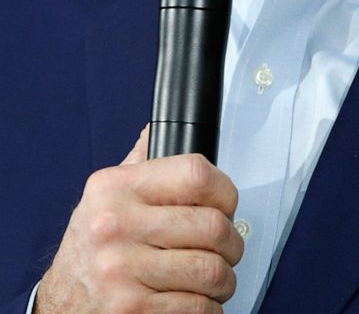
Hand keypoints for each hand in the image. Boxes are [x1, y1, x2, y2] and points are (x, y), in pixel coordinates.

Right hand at [36, 126, 243, 313]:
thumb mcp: (108, 194)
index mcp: (116, 188)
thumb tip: (158, 128)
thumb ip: (140, 161)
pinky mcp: (129, 310)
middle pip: (212, 226)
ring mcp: (121, 271)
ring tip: (217, 278)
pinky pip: (195, 307)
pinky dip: (209, 308)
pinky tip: (200, 301)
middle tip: (227, 249)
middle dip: (232, 243)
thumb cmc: (93, 247)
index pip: (197, 174)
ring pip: (210, 269)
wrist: (61, 303)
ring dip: (225, 279)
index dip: (225, 192)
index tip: (227, 206)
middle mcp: (115, 226)